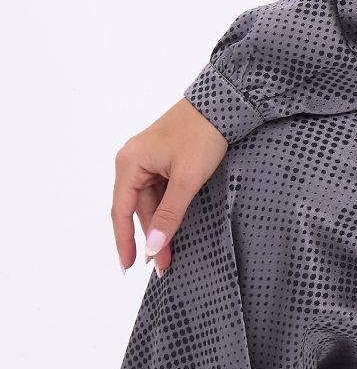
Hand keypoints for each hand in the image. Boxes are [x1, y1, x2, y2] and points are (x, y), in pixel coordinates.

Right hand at [112, 98, 228, 277]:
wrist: (224, 102)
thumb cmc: (203, 134)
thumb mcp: (187, 178)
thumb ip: (169, 214)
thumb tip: (153, 247)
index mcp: (129, 163)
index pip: (121, 211)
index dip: (123, 241)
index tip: (128, 266)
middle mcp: (133, 161)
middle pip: (138, 208)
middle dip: (151, 236)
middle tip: (163, 265)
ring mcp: (149, 159)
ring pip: (151, 201)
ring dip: (161, 225)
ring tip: (171, 253)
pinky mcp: (164, 158)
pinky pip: (161, 190)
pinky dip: (168, 208)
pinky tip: (175, 226)